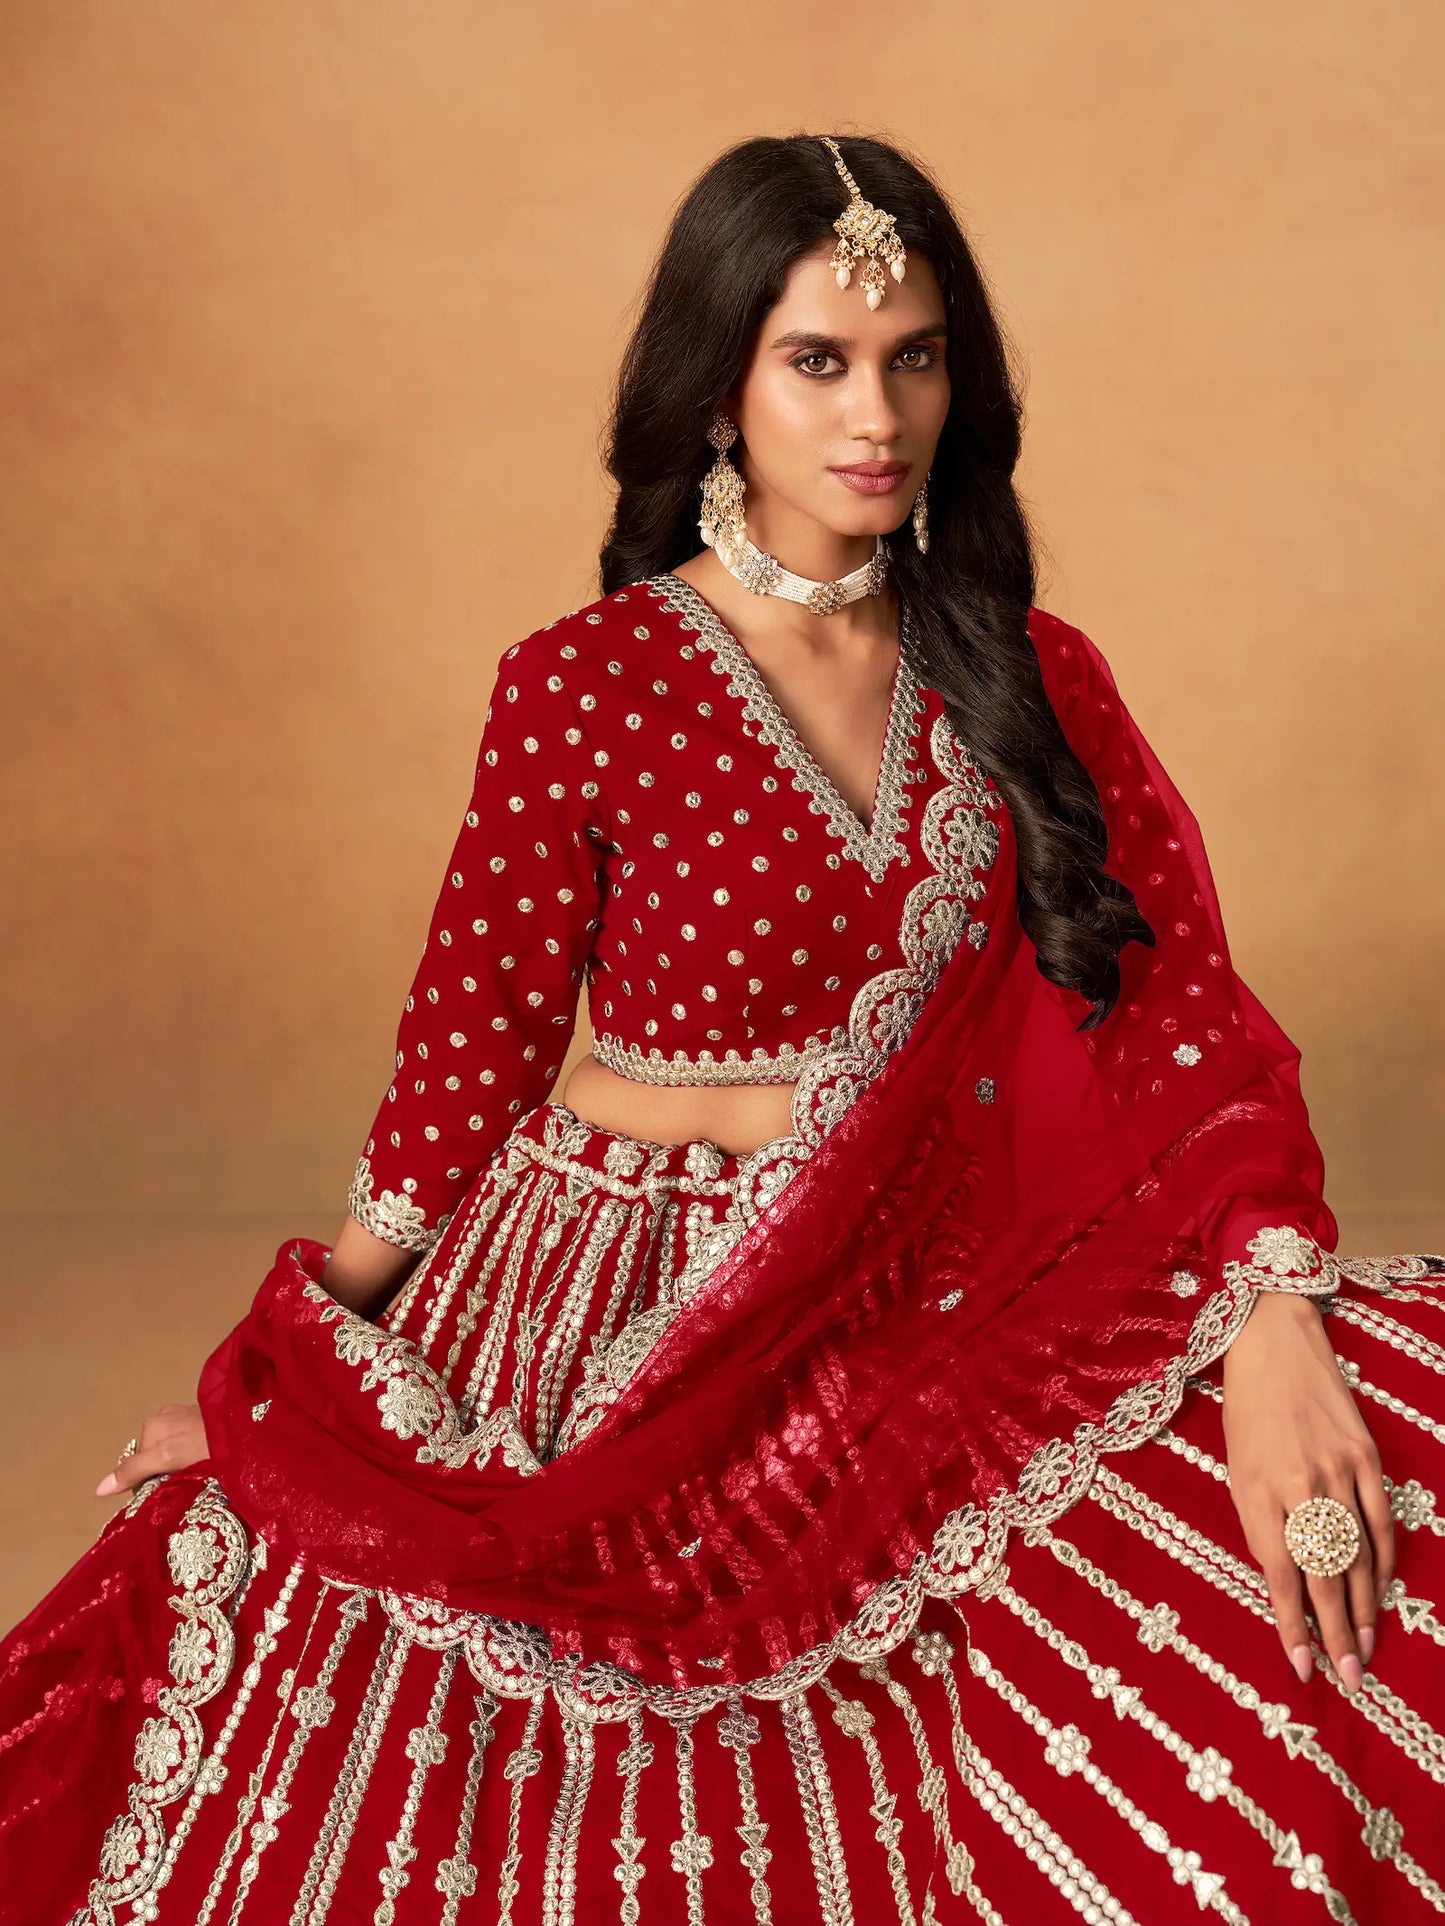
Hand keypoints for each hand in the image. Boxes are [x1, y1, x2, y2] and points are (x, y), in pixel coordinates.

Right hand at [95, 1401, 210, 1497]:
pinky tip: (210, 1466)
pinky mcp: (207, 1422)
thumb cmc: (208, 1442)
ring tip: (201, 1478)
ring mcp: (188, 1418)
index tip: (166, 1496)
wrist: (251, 1429)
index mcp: (153, 1424)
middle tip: (185, 1488)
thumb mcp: (168, 1457)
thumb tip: (98, 1490)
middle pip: (155, 1459)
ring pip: (173, 1454)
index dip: (148, 1484)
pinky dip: (195, 1460)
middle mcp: (168, 1416)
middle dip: (165, 1476)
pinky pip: (190, 1447)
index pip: (138, 1465)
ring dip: (182, 1469)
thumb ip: (135, 1471)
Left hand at [1223, 1290, 1392, 1692]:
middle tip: (1350, 1676)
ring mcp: (1340, 1471)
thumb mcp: (1236, 1473)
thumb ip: (1260, 1527)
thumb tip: (1287, 1584)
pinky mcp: (1368, 1457)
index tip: (1302, 1667)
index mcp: (1258, 1491)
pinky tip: (1383, 1590)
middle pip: (1325, 1574)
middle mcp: (1301, 1486)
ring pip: (1358, 1555)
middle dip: (1336, 1632)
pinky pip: (1381, 1522)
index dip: (1291, 1624)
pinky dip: (1384, 1561)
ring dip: (1365, 1606)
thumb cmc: (1245, 1414)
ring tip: (1366, 1647)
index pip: (1279, 1575)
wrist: (1273, 1344)